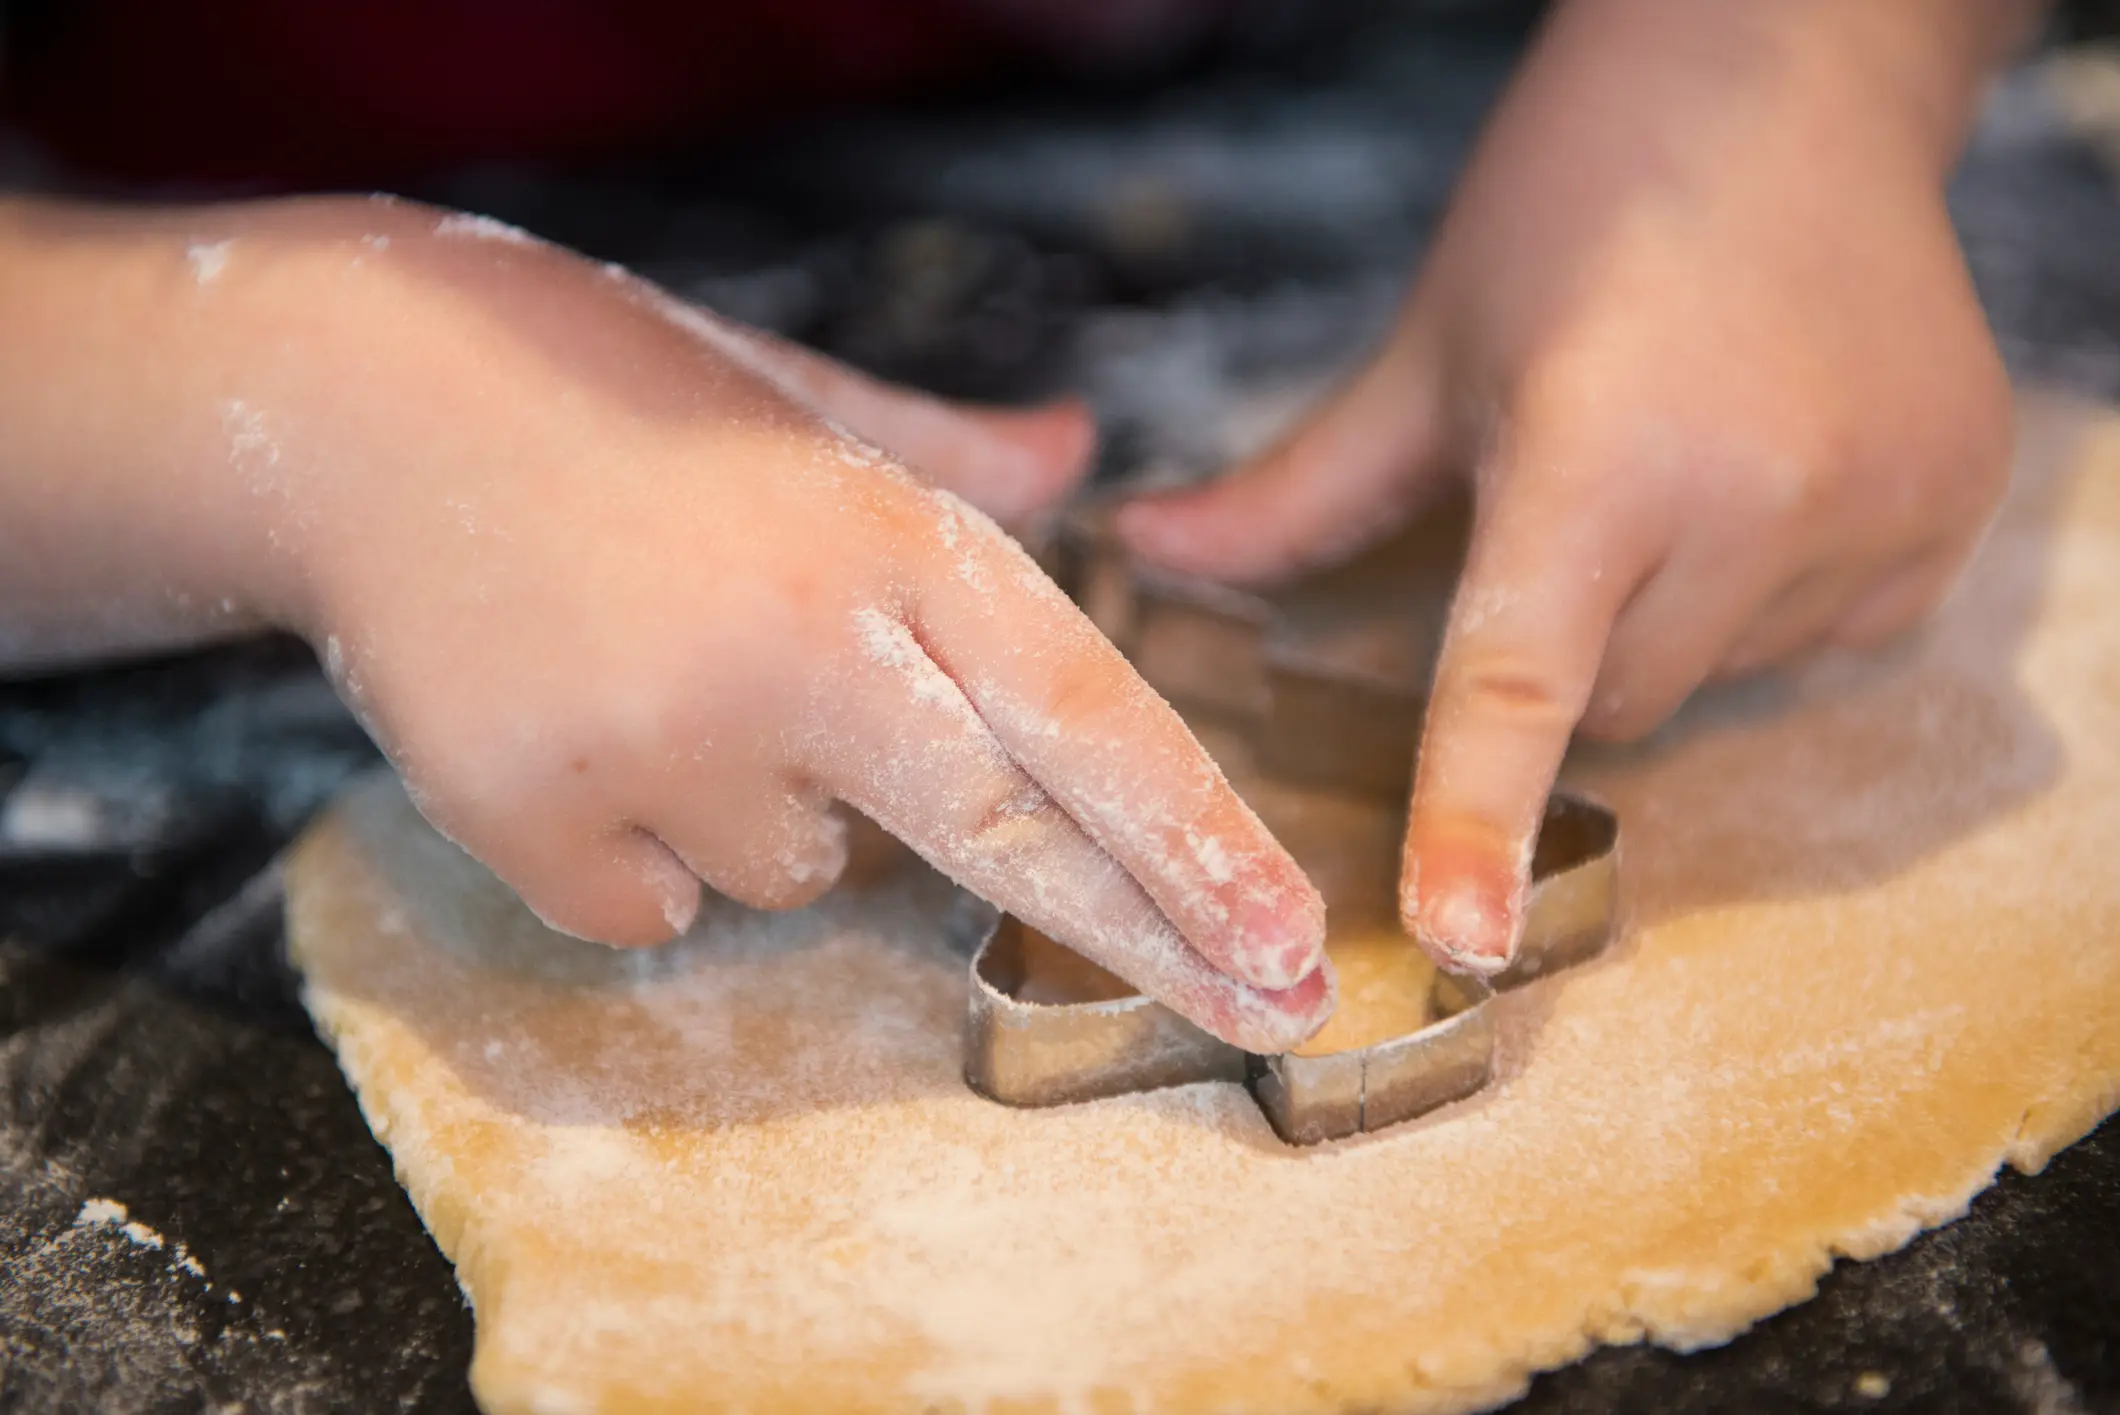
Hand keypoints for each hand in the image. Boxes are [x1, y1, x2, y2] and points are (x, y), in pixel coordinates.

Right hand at [0, 197, 1332, 1050]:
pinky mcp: (536, 815)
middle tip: (1270, 1015)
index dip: (1197, 834)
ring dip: (781, 809)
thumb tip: (1080, 461)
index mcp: (876, 531)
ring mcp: (662, 740)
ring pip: (807, 873)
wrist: (342, 402)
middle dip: (1154, 934)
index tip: (1292, 940)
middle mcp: (796, 644)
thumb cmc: (595, 388)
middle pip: (1011, 834)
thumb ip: (949, 457)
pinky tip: (586, 731)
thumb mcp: (790, 397)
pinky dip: (646, 853)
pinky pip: (660, 911)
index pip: (1080, 706)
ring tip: (674, 675)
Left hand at [1112, 0, 2018, 972]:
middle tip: (1565, 505)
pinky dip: (1769, 593)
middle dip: (1566, 644)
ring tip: (1675, 455)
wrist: (1789, 72)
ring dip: (1670, 619)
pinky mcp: (1955, 514)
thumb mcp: (1430, 349)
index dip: (1472, 815)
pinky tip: (1761, 469)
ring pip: (1715, 679)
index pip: (1514, 680)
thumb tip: (1151, 552)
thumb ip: (1298, 490)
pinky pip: (1822, 638)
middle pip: (1614, 706)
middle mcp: (1755, 502)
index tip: (1456, 935)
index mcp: (1599, 456)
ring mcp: (1876, 514)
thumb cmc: (1581, 194)